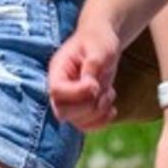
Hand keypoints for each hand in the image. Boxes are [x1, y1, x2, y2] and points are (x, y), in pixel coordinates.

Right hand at [47, 14, 124, 129]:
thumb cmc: (99, 40)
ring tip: (108, 94)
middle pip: (63, 111)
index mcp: (58, 71)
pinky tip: (111, 108)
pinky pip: (86, 126)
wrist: (102, 42)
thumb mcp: (99, 47)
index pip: (56, 91)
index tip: (95, 84)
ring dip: (98, 112)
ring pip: (75, 121)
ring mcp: (70, 100)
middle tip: (103, 90)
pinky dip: (101, 122)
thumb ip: (93, 64)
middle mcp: (60, 88)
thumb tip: (89, 85)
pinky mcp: (82, 107)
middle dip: (89, 106)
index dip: (77, 93)